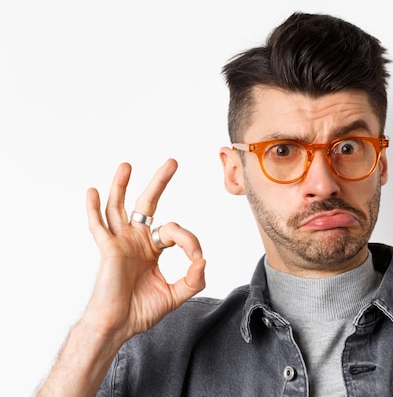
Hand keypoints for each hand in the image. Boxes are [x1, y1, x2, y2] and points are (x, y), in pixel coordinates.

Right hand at [83, 159, 205, 343]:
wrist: (118, 327)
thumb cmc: (140, 311)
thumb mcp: (176, 295)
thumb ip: (193, 280)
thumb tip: (203, 261)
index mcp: (152, 248)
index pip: (175, 231)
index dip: (190, 241)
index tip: (197, 258)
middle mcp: (135, 241)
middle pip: (147, 204)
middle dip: (159, 182)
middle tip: (172, 162)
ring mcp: (120, 243)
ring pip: (119, 208)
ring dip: (122, 186)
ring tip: (126, 166)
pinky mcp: (107, 250)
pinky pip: (98, 226)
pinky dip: (94, 209)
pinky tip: (93, 192)